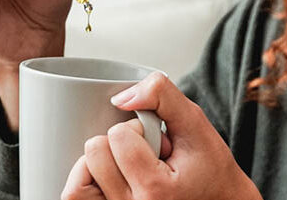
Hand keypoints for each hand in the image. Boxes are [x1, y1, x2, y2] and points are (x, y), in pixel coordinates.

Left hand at [61, 72, 261, 199]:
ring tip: (123, 167)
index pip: (118, 137)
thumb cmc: (208, 169)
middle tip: (144, 155)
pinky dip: (86, 181)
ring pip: (77, 184)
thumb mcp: (196, 125)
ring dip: (96, 164)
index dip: (137, 129)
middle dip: (117, 144)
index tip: (159, 143)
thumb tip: (121, 97)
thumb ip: (162, 97)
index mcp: (156, 191)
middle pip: (94, 155)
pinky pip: (77, 198)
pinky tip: (110, 177)